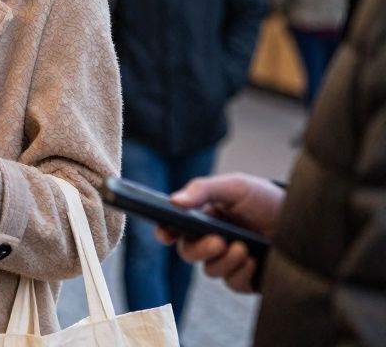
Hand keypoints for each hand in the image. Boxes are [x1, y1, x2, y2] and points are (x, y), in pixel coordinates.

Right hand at [153, 173, 284, 293]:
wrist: (306, 221)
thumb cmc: (267, 199)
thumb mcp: (235, 187)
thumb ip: (203, 190)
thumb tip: (173, 201)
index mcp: (203, 217)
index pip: (174, 227)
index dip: (165, 232)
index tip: (166, 235)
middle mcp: (212, 240)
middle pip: (188, 253)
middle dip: (200, 249)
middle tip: (218, 241)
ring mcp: (229, 261)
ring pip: (210, 270)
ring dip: (224, 261)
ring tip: (243, 248)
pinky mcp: (247, 278)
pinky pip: (232, 283)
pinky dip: (241, 273)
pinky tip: (253, 260)